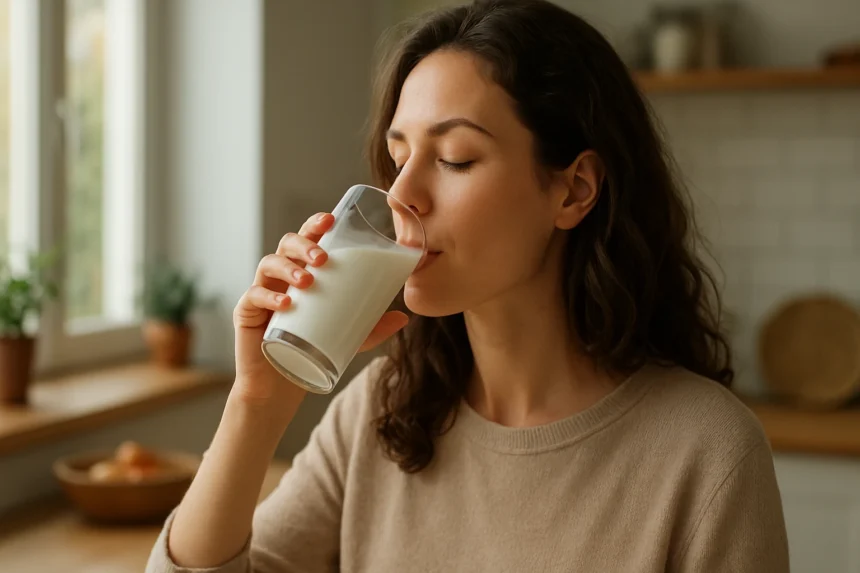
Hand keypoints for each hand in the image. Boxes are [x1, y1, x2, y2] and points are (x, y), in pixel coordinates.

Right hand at [231, 212, 409, 406]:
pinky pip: (254, 297)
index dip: (315, 225)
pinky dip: (270, 297)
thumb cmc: (312, 351)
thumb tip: (403, 318)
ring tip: (308, 280)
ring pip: (269, 264)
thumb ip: (372, 327)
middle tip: (323, 258)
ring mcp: (261, 291)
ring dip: (289, 268)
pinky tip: (286, 303)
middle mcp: (280, 276)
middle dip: (304, 244)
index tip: (331, 220)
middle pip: (287, 244)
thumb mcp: (348, 339)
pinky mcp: (246, 313)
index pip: (307, 239)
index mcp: (302, 272)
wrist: (281, 385)